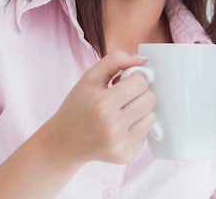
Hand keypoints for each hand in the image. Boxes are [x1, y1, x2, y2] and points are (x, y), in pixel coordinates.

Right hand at [41, 50, 157, 164]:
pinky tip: (120, 126)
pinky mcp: (125, 156)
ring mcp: (120, 145)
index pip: (141, 82)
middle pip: (150, 99)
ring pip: (152, 117)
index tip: (123, 81)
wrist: (63, 142)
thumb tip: (143, 60)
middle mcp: (113, 127)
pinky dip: (137, 127)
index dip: (133, 78)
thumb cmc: (78, 105)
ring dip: (141, 110)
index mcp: (103, 105)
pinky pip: (146, 133)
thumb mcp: (90, 77)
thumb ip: (116, 60)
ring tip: (122, 111)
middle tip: (123, 96)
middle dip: (139, 93)